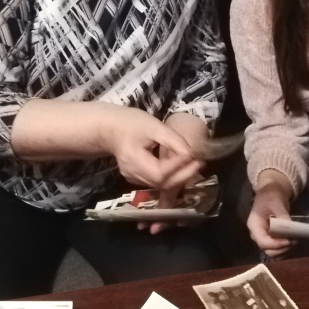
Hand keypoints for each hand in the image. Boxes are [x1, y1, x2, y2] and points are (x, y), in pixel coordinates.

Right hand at [138, 113, 207, 234]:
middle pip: (162, 184)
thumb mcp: (153, 126)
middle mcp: (133, 175)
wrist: (109, 127)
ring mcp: (134, 179)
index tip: (195, 157)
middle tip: (200, 162)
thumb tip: (191, 153)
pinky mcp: (137, 178)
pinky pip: (157, 182)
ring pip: (161, 185)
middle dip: (184, 175)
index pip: (161, 173)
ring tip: (194, 164)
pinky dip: (171, 176)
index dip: (179, 167)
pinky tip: (181, 166)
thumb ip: (172, 140)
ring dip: (179, 177)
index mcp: (134, 161)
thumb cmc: (130, 123)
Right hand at [247, 170, 293, 257]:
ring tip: (294, 241)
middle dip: (281, 249)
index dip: (276, 244)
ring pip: (272, 252)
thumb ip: (283, 217)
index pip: (262, 241)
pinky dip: (284, 249)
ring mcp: (263, 236)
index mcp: (254, 225)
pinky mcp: (270, 237)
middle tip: (294, 241)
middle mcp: (257, 234)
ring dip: (283, 250)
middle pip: (267, 250)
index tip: (289, 241)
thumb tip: (292, 230)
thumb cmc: (271, 196)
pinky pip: (276, 248)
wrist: (271, 192)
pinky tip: (292, 242)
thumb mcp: (277, 203)